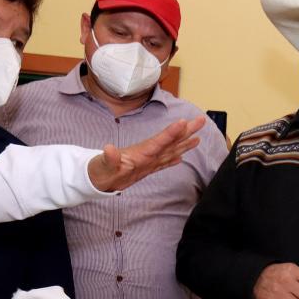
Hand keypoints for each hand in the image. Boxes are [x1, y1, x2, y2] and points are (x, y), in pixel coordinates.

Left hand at [87, 117, 204, 191]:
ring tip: (198, 137)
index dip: (171, 133)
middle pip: (171, 140)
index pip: (159, 141)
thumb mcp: (103, 165)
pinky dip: (173, 159)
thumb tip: (109, 148)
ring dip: (184, 143)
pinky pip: (164, 162)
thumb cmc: (100, 172)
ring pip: (171, 150)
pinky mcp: (146, 168)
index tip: (183, 122)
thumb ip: (109, 157)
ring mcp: (148, 160)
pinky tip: (181, 157)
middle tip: (201, 120)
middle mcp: (148, 153)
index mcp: (141, 152)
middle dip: (186, 130)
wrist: (97, 178)